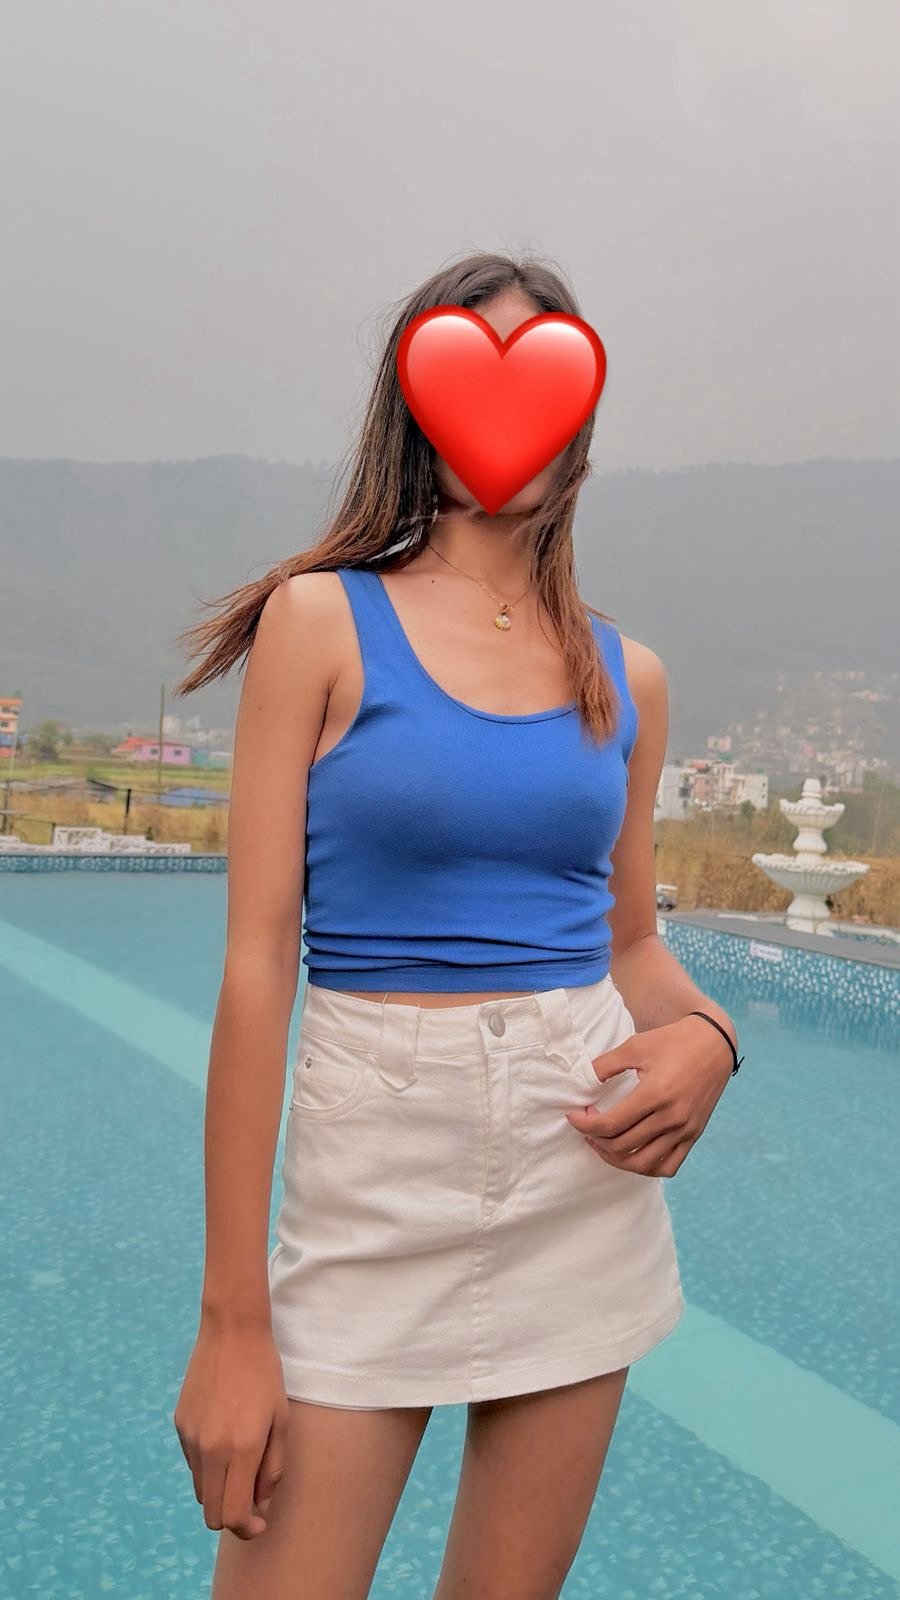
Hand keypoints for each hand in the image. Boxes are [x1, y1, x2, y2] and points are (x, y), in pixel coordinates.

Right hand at [173, 1318, 290, 1539]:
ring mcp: (191, 1438)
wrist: (232, 1332)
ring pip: (201, 1491)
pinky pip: (193, 1463)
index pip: (233, 1515)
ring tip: (241, 1464)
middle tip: (252, 1503)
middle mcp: (210, 1450)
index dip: (247, 1528)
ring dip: (220, 1491)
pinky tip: (225, 1437)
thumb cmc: (265, 1375)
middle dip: (232, 1517)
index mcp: (241, 1450)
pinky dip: (209, 1466)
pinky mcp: (180, 1425)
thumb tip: (260, 1505)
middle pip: (212, 1513)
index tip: (260, 1522)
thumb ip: (272, 1469)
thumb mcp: (281, 1421)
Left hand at [565, 1013, 735, 1177]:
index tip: (574, 1116)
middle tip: (587, 1125)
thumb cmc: (673, 1041)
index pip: (610, 1124)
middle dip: (596, 1139)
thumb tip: (583, 1082)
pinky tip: (633, 1154)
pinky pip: (668, 1166)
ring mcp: (684, 1130)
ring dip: (616, 1159)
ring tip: (603, 1143)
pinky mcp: (694, 1135)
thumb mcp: (635, 1045)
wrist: (715, 1044)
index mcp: (655, 1094)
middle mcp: (671, 1117)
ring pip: (642, 1164)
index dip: (585, 1124)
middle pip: (622, 1146)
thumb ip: (605, 1065)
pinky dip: (647, 1168)